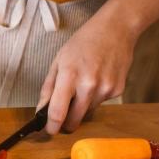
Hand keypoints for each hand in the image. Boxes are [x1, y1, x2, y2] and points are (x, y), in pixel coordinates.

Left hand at [38, 10, 137, 134]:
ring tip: (85, 83)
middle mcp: (89, 84)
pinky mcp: (117, 90)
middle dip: (67, 121)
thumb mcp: (59, 60)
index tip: (50, 130)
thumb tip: (41, 111)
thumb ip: (48, 88)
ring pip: (88, 112)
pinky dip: (96, 97)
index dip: (52, 126)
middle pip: (74, 120)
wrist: (117, 28)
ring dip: (83, 106)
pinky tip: (98, 79)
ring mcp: (105, 88)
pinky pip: (101, 103)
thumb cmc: (85, 42)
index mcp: (70, 75)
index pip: (58, 112)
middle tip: (64, 112)